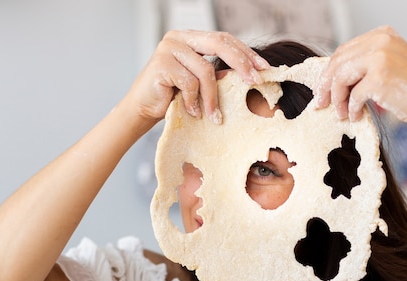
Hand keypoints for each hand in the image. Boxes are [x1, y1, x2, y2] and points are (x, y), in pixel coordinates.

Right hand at [124, 30, 268, 124]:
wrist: (142, 110)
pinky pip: (189, 83)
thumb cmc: (172, 98)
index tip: (264, 68)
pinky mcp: (161, 63)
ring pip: (205, 70)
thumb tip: (251, 75)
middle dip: (241, 64)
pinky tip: (192, 112)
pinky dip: (193, 101)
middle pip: (219, 44)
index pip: (224, 39)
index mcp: (191, 37)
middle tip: (255, 82)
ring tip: (214, 116)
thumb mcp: (200, 84)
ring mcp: (169, 48)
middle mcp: (179, 37)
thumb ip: (218, 75)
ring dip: (212, 97)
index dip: (245, 53)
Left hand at [314, 26, 406, 123]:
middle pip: (338, 63)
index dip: (329, 72)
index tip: (322, 89)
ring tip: (340, 114)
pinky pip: (353, 95)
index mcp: (381, 34)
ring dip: (337, 99)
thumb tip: (330, 79)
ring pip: (341, 78)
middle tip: (321, 103)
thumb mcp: (387, 64)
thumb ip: (363, 63)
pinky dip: (351, 108)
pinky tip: (355, 116)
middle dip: (326, 86)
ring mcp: (379, 58)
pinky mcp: (379, 77)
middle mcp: (380, 41)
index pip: (343, 51)